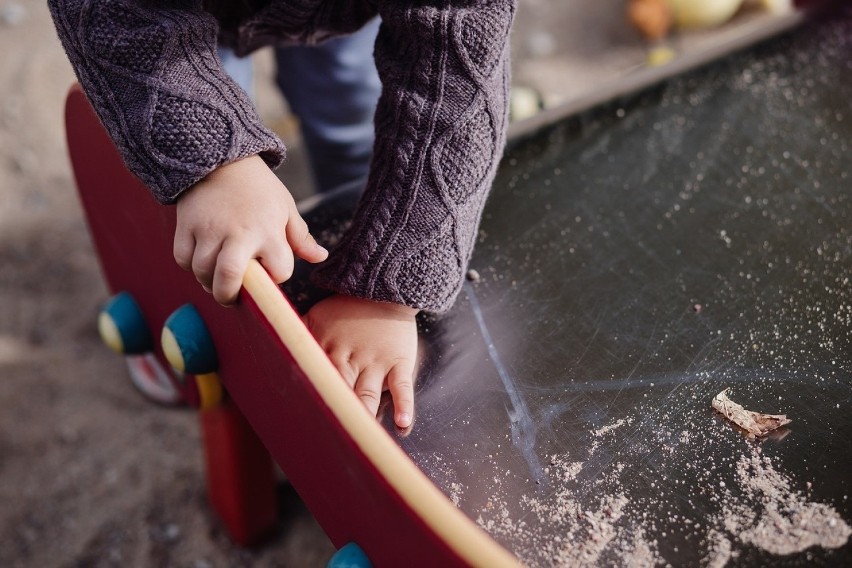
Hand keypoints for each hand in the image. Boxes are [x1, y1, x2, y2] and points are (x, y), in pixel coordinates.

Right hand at [174, 155, 327, 303]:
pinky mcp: (187, 225)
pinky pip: (183, 259)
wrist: (220, 157)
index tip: (272, 269)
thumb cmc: (259, 187)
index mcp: (268, 231)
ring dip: (210, 283)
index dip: (277, 275)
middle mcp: (238, 234)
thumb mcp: (285, 208)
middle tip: (233, 297)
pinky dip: (191, 266)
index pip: (279, 271)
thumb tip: (320, 257)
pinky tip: (202, 261)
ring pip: (203, 272)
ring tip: (218, 279)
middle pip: (229, 278)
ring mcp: (209, 230)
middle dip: (229, 296)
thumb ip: (301, 237)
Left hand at [303, 295, 417, 428]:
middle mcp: (351, 358)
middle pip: (340, 391)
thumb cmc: (347, 310)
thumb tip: (273, 353)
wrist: (384, 290)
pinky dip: (404, 404)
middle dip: (335, 413)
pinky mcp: (399, 362)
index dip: (309, 401)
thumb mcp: (316, 317)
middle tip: (329, 439)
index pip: (314, 379)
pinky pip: (402, 385)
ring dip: (364, 414)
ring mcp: (376, 361)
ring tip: (362, 435)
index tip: (301, 422)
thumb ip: (298, 336)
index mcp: (327, 349)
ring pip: (368, 393)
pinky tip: (402, 422)